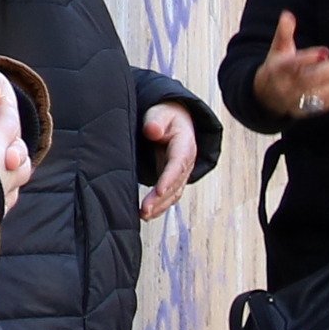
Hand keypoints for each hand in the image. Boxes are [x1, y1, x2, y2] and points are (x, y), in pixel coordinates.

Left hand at [138, 101, 201, 218]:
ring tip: (143, 216)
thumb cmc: (164, 116)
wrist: (173, 120)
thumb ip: (156, 122)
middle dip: (161, 199)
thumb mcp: (160, 113)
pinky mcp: (172, 179)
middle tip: (144, 210)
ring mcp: (180, 173)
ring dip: (160, 206)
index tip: (158, 191)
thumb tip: (152, 131)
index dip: (169, 178)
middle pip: (175, 183)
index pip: (178, 164)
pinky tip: (147, 215)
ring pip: (173, 193)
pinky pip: (169, 195)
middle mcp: (185, 162)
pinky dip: (159, 206)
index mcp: (184, 145)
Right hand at [253, 10, 328, 121]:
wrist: (265, 96)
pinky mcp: (306, 110)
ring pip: (318, 94)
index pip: (294, 64)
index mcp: (279, 69)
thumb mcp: (277, 49)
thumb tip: (287, 14)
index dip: (309, 58)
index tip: (325, 51)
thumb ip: (284, 32)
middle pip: (310, 79)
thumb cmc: (276, 68)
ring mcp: (296, 100)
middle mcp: (287, 85)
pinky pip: (323, 106)